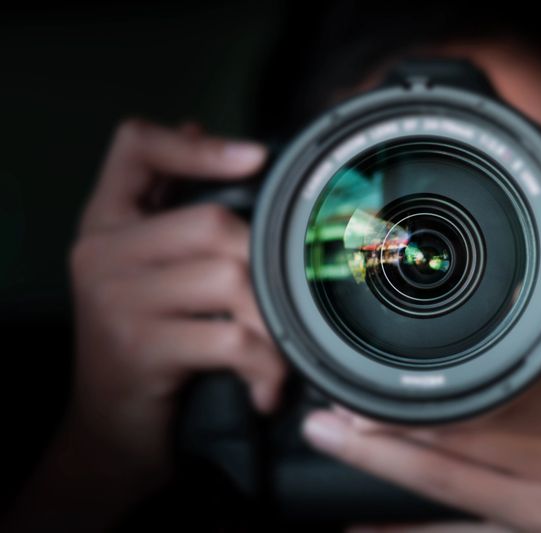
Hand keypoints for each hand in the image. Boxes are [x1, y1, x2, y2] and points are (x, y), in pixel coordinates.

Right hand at [6, 119, 285, 531]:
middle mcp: (102, 252)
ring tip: (280, 351)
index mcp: (107, 223)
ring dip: (272, 321)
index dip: (197, 145)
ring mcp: (116, 299)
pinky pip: (231, 340)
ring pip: (230, 278)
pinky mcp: (140, 348)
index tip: (255, 158)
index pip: (136, 148)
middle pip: (212, 222)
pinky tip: (266, 386)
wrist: (110, 426)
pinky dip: (264, 365)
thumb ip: (169, 205)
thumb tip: (200, 131)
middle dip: (266, 264)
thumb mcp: (148, 270)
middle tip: (286, 301)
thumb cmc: (145, 340)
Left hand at [302, 260, 540, 532]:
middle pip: (451, 456)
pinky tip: (364, 525)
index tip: (371, 387)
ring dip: (381, 471)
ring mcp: (538, 523)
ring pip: (444, 498)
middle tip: (327, 416)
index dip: (423, 402)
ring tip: (332, 444)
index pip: (490, 411)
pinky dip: (407, 532)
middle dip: (382, 436)